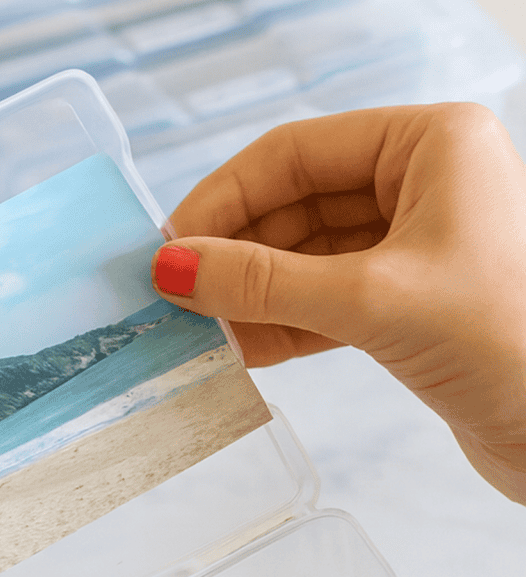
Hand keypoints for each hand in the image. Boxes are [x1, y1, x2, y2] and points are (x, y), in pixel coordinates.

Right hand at [151, 103, 525, 503]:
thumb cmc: (510, 342)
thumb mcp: (371, 299)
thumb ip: (263, 281)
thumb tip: (170, 267)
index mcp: (429, 146)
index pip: (295, 155)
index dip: (223, 199)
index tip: (168, 247)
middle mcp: (421, 184)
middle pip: (293, 207)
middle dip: (233, 255)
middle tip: (172, 294)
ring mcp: (413, 245)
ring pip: (303, 258)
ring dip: (250, 295)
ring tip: (196, 328)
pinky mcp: (407, 303)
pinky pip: (323, 301)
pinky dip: (280, 324)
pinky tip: (239, 348)